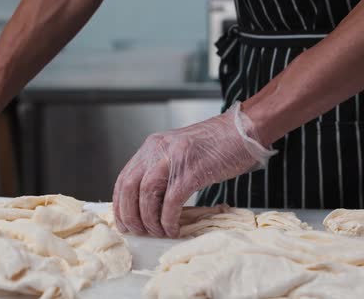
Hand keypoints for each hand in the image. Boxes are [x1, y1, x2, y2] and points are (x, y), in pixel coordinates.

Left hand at [112, 102, 275, 237]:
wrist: (243, 131)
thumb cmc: (217, 145)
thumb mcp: (180, 151)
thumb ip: (163, 169)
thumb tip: (149, 201)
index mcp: (153, 145)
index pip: (124, 178)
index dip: (120, 204)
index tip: (124, 222)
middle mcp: (159, 149)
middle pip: (130, 187)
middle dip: (130, 215)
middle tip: (138, 231)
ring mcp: (175, 159)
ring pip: (147, 194)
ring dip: (149, 220)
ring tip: (158, 232)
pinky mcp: (193, 171)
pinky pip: (172, 201)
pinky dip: (168, 219)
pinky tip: (173, 228)